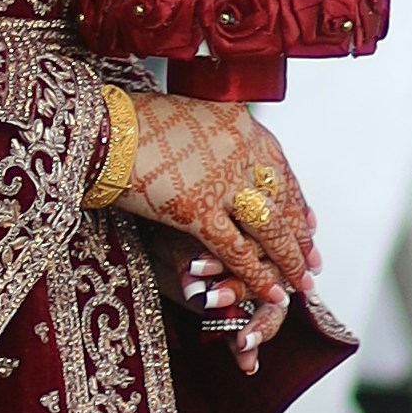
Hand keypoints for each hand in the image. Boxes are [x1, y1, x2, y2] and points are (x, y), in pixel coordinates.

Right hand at [118, 90, 315, 367]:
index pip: (281, 170)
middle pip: (282, 202)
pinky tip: (273, 294)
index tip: (310, 224)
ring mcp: (221, 181)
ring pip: (269, 229)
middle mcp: (240, 150)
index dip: (297, 202)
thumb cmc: (131, 122)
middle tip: (312, 263)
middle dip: (299, 237)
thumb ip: (215, 140)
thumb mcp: (187, 117)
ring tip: (302, 285)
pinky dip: (258, 276)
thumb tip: (227, 157)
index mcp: (240, 124)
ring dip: (290, 261)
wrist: (99, 128)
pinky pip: (237, 250)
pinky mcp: (197, 210)